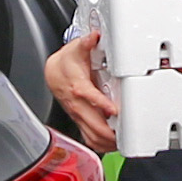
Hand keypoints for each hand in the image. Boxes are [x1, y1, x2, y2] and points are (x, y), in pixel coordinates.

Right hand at [45, 32, 115, 152]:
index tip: (114, 111)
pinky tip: (112, 144)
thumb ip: (86, 43)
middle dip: (108, 132)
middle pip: (92, 123)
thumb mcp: (76, 49)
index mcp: (78, 86)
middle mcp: (77, 104)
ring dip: (106, 142)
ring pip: (91, 135)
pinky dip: (101, 144)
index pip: (88, 97)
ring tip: (123, 142)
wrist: (55, 73)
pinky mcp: (80, 120)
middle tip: (126, 134)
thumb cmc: (67, 63)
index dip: (101, 104)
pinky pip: (89, 138)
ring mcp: (79, 114)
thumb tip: (93, 36)